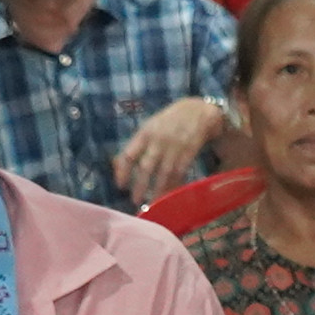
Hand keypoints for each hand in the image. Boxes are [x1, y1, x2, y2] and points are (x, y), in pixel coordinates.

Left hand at [114, 98, 235, 204]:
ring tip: (152, 203)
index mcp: (145, 133)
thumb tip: (118, 164)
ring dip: (157, 190)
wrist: (197, 111)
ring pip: (163, 174)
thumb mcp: (150, 127)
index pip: (129, 155)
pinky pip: (179, 173)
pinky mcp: (188, 152)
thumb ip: (137, 144)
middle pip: (146, 168)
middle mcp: (158, 141)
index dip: (123, 172)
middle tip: (135, 201)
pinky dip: (174, 185)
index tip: (120, 185)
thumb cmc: (168, 121)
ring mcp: (174, 147)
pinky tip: (170, 194)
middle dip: (140, 186)